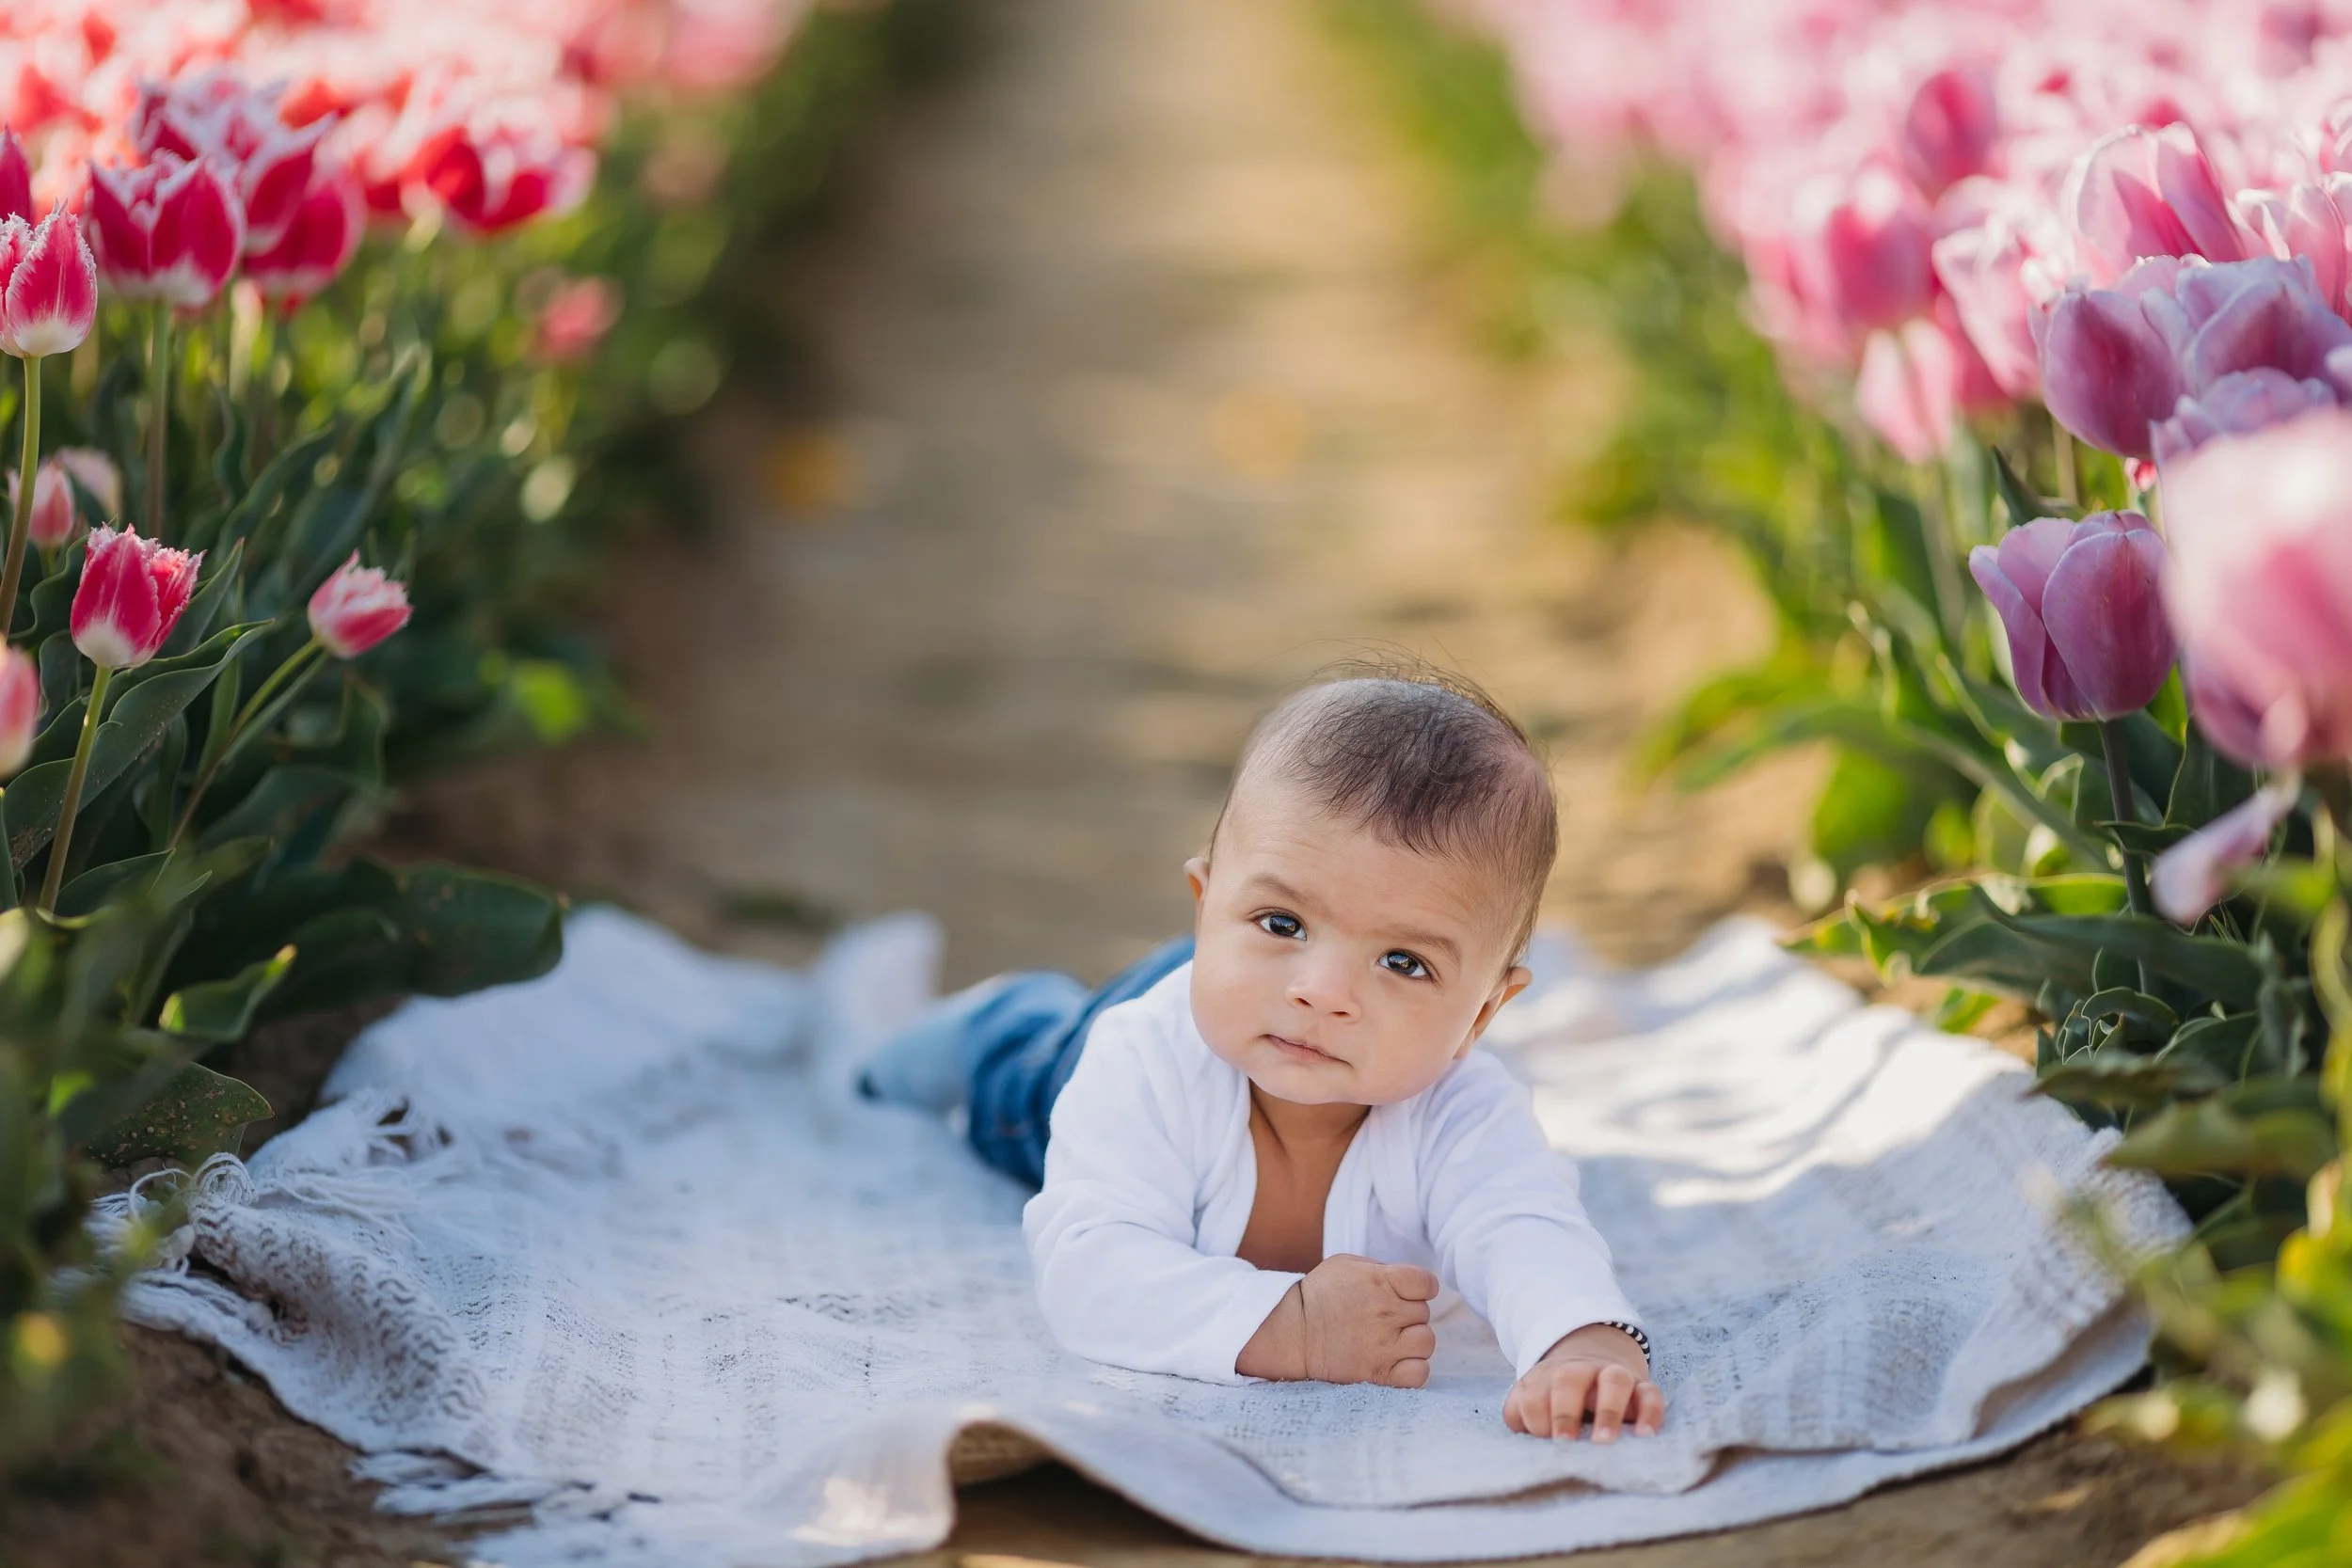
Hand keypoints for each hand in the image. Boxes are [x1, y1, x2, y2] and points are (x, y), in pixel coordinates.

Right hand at [1235, 1254, 1438, 1385]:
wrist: (1292, 1333)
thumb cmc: (1319, 1295)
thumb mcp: (1347, 1265)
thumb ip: (1382, 1270)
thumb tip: (1408, 1282)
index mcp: (1381, 1281)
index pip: (1427, 1283)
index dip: (1420, 1287)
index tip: (1406, 1292)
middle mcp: (1386, 1313)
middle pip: (1424, 1312)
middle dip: (1408, 1313)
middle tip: (1385, 1317)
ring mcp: (1384, 1346)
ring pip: (1426, 1342)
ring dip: (1413, 1340)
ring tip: (1393, 1339)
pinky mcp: (1379, 1373)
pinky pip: (1419, 1373)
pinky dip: (1414, 1368)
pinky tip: (1397, 1360)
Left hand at [1503, 1323, 1663, 1440]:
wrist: (1594, 1368)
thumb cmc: (1557, 1399)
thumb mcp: (1534, 1402)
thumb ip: (1523, 1416)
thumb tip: (1528, 1442)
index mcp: (1547, 1377)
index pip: (1534, 1394)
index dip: (1535, 1418)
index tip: (1542, 1442)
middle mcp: (1581, 1372)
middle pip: (1569, 1379)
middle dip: (1564, 1412)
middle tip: (1564, 1444)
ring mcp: (1614, 1377)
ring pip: (1615, 1381)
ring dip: (1608, 1411)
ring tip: (1603, 1442)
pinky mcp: (1644, 1389)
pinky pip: (1651, 1395)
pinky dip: (1650, 1414)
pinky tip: (1644, 1437)